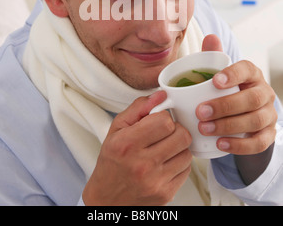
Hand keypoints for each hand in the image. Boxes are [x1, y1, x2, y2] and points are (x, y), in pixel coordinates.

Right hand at [82, 91, 191, 205]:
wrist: (108, 199)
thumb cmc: (112, 161)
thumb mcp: (117, 128)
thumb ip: (139, 108)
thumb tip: (161, 95)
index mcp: (127, 144)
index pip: (164, 121)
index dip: (163, 117)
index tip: (157, 121)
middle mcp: (142, 164)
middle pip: (181, 136)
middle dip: (175, 130)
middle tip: (164, 134)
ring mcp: (156, 181)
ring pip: (187, 152)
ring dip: (179, 147)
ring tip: (164, 148)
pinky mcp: (166, 194)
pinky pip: (187, 170)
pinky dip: (179, 163)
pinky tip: (165, 163)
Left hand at [196, 35, 276, 155]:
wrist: (240, 114)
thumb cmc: (225, 89)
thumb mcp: (218, 73)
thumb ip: (213, 56)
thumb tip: (210, 37)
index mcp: (251, 74)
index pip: (247, 69)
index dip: (233, 74)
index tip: (214, 81)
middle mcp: (264, 92)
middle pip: (252, 98)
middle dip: (225, 106)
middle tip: (200, 112)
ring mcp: (269, 114)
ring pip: (256, 120)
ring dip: (229, 126)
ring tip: (205, 128)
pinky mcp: (268, 134)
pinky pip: (259, 142)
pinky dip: (240, 145)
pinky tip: (220, 145)